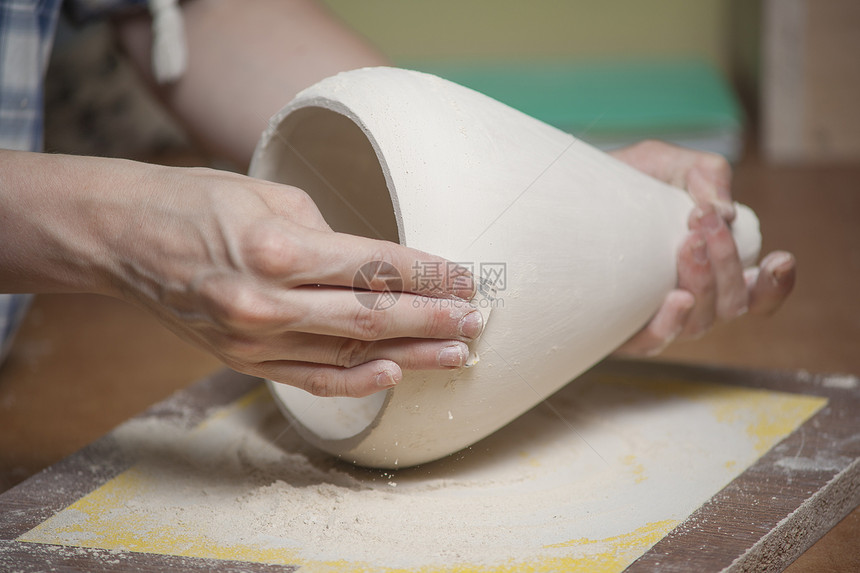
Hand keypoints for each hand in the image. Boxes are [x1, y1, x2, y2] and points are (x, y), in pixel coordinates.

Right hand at [0, 152, 480, 397]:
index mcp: (278, 248)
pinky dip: (357, 380)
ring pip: (350, 352)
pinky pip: (311, 377)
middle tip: (478, 319)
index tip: (467, 278)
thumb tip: (377, 270)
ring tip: (457, 353)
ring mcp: (254, 339)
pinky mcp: (243, 360)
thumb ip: (329, 240)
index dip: (429, 274)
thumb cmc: (199, 202)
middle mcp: (268, 300)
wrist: (124, 238)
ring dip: (409, 354)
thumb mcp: (270, 198)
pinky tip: (395, 373)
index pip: (375, 267)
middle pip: (373, 315)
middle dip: (433, 318)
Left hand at [609, 141, 795, 355]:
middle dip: (727, 262)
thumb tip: (724, 212)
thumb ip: (704, 173)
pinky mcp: (620, 330)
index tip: (781, 258)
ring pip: (700, 321)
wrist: (559, 196)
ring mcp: (655, 316)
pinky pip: (654, 342)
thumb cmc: (618, 183)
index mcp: (709, 267)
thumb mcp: (664, 163)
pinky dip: (671, 325)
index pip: (755, 292)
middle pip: (732, 303)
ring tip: (687, 241)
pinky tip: (675, 298)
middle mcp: (689, 298)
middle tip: (704, 221)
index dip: (776, 285)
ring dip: (703, 282)